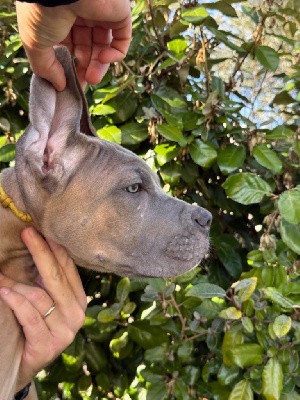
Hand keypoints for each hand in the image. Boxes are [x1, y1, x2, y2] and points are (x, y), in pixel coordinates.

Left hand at [0, 227, 86, 390]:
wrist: (25, 363)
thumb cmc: (35, 325)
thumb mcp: (47, 301)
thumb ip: (48, 281)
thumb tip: (38, 246)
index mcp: (79, 299)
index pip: (67, 267)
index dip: (54, 247)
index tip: (40, 229)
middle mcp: (77, 314)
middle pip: (56, 276)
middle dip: (40, 252)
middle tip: (27, 233)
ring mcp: (64, 332)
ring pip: (39, 296)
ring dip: (16, 282)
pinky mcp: (47, 345)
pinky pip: (30, 316)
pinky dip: (15, 301)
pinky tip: (3, 290)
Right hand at [16, 0, 131, 89]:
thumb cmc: (42, 12)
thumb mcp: (36, 44)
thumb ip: (46, 68)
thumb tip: (60, 86)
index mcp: (58, 16)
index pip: (68, 45)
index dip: (69, 65)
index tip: (68, 83)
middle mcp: (79, 13)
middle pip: (87, 47)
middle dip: (85, 68)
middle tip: (83, 84)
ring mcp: (100, 13)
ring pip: (104, 46)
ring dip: (99, 66)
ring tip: (92, 79)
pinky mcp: (118, 13)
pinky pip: (122, 39)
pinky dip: (116, 54)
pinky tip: (103, 59)